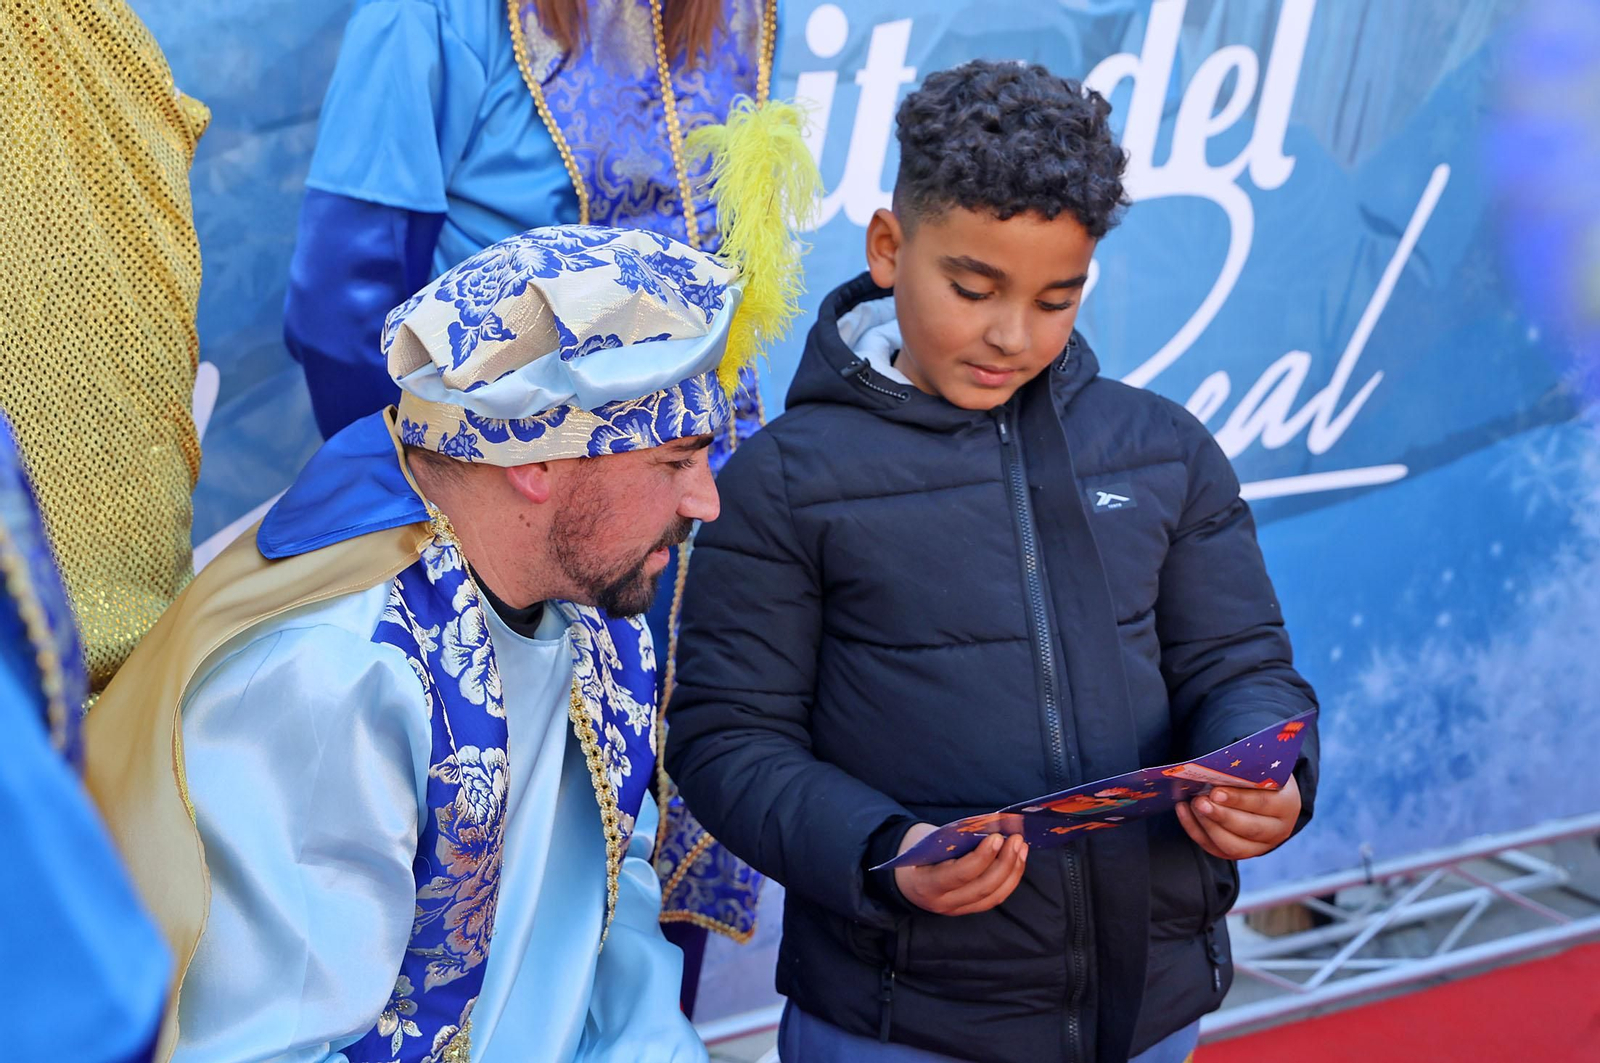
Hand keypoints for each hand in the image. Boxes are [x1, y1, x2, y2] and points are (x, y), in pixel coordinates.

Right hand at [892, 823, 1027, 915]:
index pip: (958, 875)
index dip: (981, 858)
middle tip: (1016, 839)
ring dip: (1012, 870)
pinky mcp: (969, 909)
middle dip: (1004, 863)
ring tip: (1021, 847)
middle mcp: (942, 903)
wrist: (907, 876)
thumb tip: (991, 828)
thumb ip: (955, 840)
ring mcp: (957, 910)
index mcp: (925, 884)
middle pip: (981, 888)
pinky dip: (1010, 879)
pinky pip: (995, 898)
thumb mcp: (928, 842)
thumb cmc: (919, 851)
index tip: (997, 838)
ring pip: (993, 896)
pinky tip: (1018, 860)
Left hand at [1177, 773, 1301, 860]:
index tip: (1215, 792)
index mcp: (1287, 804)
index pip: (1263, 804)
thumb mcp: (1261, 768)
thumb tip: (1217, 765)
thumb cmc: (1259, 775)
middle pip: (1249, 828)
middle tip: (1199, 802)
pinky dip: (1195, 831)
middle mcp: (1278, 830)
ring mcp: (1259, 846)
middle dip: (1221, 816)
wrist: (1266, 794)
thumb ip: (1246, 769)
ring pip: (1233, 845)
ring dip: (1208, 826)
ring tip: (1192, 805)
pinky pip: (1215, 848)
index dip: (1238, 799)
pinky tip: (1183, 810)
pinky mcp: (1239, 853)